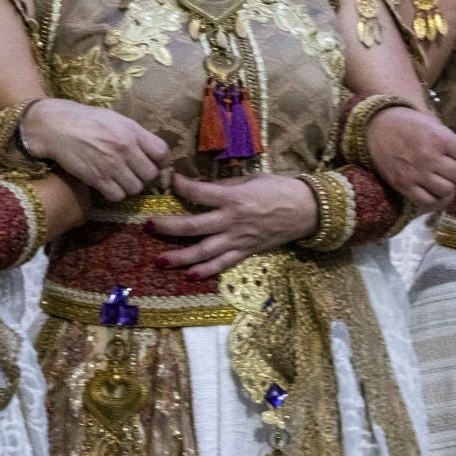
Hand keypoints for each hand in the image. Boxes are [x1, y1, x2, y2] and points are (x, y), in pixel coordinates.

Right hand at [19, 98, 169, 201]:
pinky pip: (117, 196)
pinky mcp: (96, 178)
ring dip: (130, 186)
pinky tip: (109, 185)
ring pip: (136, 188)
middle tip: (134, 171)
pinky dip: (115, 193)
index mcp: (132, 131)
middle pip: (151, 174)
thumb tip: (152, 151)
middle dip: (144, 175)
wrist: (55, 126)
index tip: (152, 161)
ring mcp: (111, 165)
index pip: (163, 152)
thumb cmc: (86, 119)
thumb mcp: (116, 119)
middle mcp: (125, 148)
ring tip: (121, 178)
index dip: (160, 160)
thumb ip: (135, 134)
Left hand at [149, 173, 318, 279]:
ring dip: (180, 257)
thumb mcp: (253, 179)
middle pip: (194, 226)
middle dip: (168, 227)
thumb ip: (227, 185)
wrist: (307, 210)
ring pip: (204, 251)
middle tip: (148, 226)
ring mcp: (239, 239)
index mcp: (234, 197)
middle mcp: (233, 220)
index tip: (170, 180)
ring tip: (159, 261)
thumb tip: (203, 188)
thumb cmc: (280, 189)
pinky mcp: (247, 251)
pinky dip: (206, 271)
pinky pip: (223, 264)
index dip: (182, 186)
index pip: (200, 192)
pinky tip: (189, 275)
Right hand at [364, 106, 455, 209]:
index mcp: (440, 138)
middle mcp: (430, 156)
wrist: (375, 127)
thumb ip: (453, 143)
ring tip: (445, 180)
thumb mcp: (434, 125)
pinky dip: (437, 200)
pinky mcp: (404, 185)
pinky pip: (429, 202)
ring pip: (449, 191)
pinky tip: (435, 192)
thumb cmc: (410, 124)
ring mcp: (416, 173)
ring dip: (452, 188)